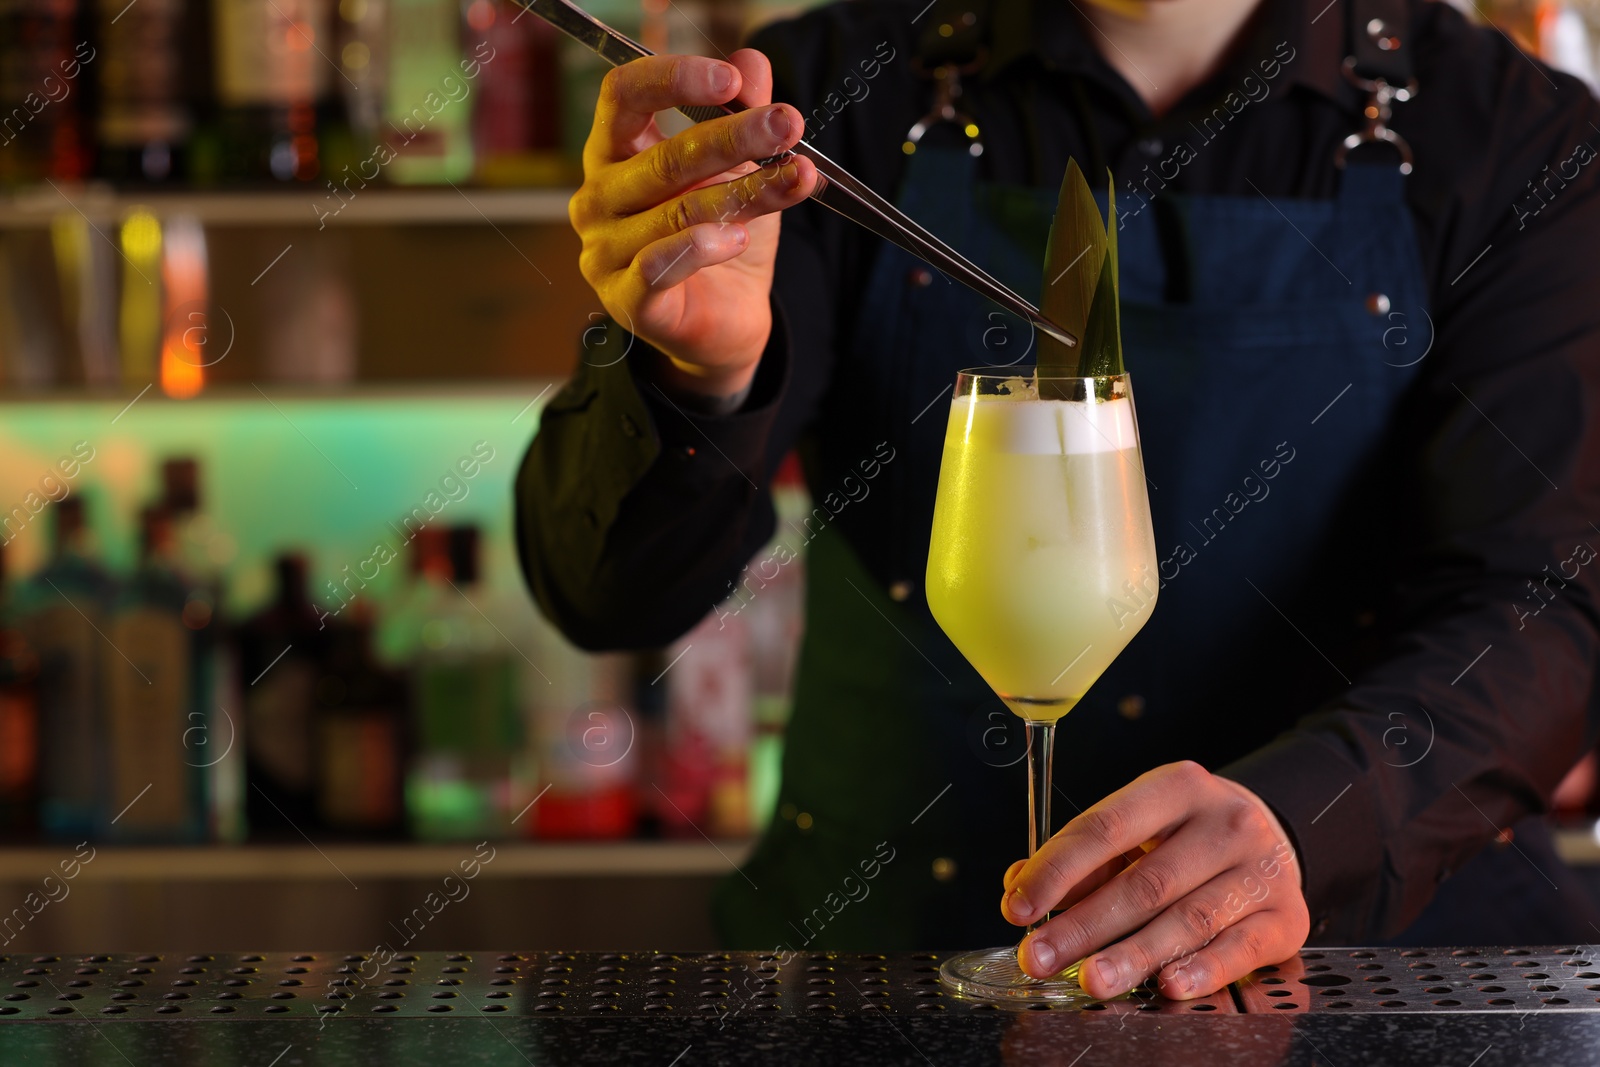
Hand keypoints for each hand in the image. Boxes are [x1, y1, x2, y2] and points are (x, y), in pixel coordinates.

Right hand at [568, 50, 818, 398]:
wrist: (727, 321)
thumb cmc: (721, 235)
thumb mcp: (739, 168)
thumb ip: (739, 114)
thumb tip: (751, 62)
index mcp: (614, 153)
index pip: (623, 96)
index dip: (673, 79)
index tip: (733, 81)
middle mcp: (598, 199)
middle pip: (665, 155)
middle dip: (735, 135)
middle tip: (789, 123)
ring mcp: (604, 253)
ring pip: (679, 211)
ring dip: (747, 191)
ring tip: (798, 177)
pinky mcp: (627, 300)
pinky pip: (662, 265)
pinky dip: (705, 246)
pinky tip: (739, 236)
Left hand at [1000, 761, 1308, 999]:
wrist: (1273, 837)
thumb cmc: (1189, 836)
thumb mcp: (1139, 829)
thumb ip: (1083, 861)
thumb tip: (1020, 887)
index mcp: (1177, 787)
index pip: (1104, 828)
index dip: (1056, 871)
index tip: (1018, 908)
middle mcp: (1225, 822)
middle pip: (1144, 882)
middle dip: (1084, 926)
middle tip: (1041, 958)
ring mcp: (1261, 869)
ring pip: (1188, 920)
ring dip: (1133, 955)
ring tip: (1092, 980)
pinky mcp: (1287, 917)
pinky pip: (1240, 949)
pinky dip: (1202, 970)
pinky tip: (1167, 986)